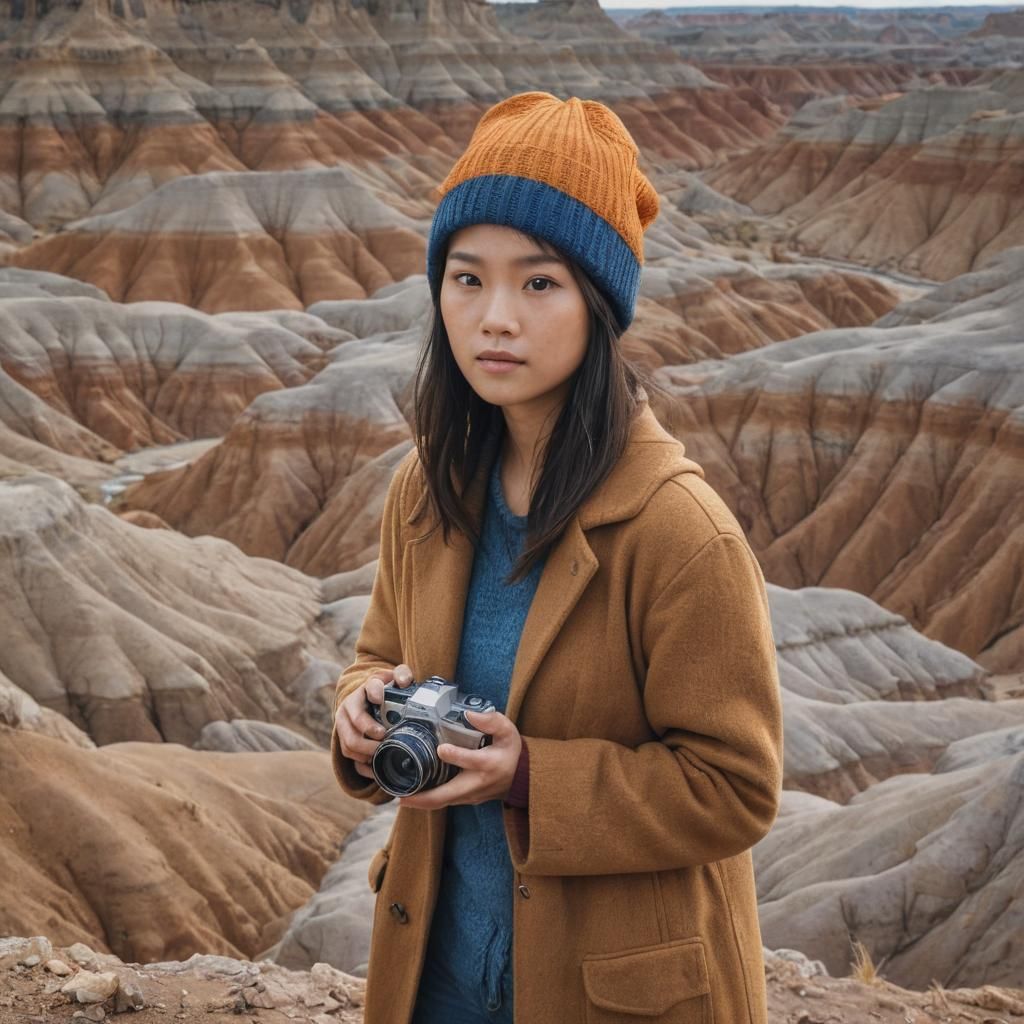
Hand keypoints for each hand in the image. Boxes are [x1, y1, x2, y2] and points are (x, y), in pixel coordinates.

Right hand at [335, 664, 414, 779]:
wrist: (369, 699)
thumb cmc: (385, 689)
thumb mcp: (394, 677)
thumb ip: (402, 674)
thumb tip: (404, 681)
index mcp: (364, 689)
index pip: (369, 688)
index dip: (375, 695)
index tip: (382, 704)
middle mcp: (349, 708)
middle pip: (354, 726)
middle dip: (369, 736)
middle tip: (385, 739)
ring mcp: (344, 726)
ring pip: (348, 745)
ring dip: (365, 753)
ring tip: (381, 754)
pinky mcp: (345, 740)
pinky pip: (349, 758)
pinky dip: (362, 766)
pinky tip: (376, 768)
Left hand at [397, 710, 521, 810]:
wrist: (521, 776)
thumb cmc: (511, 750)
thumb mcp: (508, 731)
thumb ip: (491, 720)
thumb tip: (469, 713)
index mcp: (489, 763)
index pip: (470, 761)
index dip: (456, 756)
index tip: (441, 749)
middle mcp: (478, 783)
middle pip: (448, 795)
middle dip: (423, 798)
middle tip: (401, 796)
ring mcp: (471, 795)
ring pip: (443, 802)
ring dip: (421, 802)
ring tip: (400, 797)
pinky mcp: (466, 799)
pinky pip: (445, 802)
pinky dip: (428, 802)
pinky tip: (412, 796)